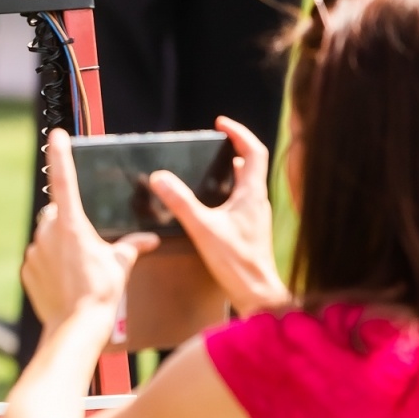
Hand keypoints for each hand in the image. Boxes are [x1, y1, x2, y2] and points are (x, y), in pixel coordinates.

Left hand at [23, 131, 159, 333]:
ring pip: (46, 236)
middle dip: (68, 219)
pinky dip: (49, 263)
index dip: (60, 155)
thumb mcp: (121, 265)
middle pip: (56, 213)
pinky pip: (38, 258)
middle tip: (86, 242)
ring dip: (59, 242)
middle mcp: (48, 233)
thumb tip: (149, 240)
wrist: (76, 325)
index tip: (56, 135)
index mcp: (72, 224)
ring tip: (78, 266)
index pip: (64, 180)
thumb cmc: (101, 292)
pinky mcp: (28, 269)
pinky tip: (65, 278)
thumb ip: (132, 246)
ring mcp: (34, 251)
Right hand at [148, 116, 289, 316]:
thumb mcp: (203, 229)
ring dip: (232, 171)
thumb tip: (160, 177)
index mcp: (252, 194)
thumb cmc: (236, 262)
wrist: (257, 293)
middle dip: (234, 149)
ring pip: (248, 184)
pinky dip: (229, 191)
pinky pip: (242, 201)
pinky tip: (212, 203)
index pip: (254, 152)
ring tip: (210, 167)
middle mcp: (258, 202)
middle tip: (213, 144)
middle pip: (252, 165)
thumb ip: (181, 202)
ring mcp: (256, 217)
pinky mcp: (251, 230)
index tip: (220, 124)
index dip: (239, 133)